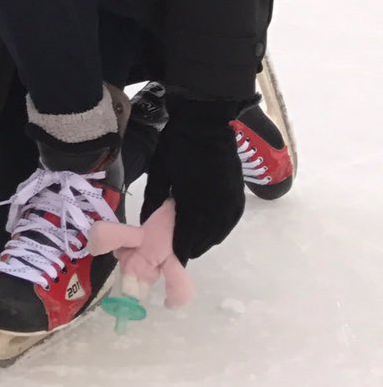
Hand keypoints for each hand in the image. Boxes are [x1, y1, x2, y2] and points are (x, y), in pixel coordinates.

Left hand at [141, 95, 246, 261]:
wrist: (206, 124)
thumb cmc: (177, 146)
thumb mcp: (158, 173)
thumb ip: (153, 202)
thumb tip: (147, 224)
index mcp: (194, 203)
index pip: (186, 238)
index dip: (177, 253)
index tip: (167, 262)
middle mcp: (217, 208)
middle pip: (204, 240)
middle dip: (189, 248)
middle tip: (175, 251)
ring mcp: (231, 203)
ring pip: (218, 234)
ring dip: (203, 240)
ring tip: (188, 241)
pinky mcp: (239, 197)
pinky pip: (228, 223)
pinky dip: (218, 230)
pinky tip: (207, 228)